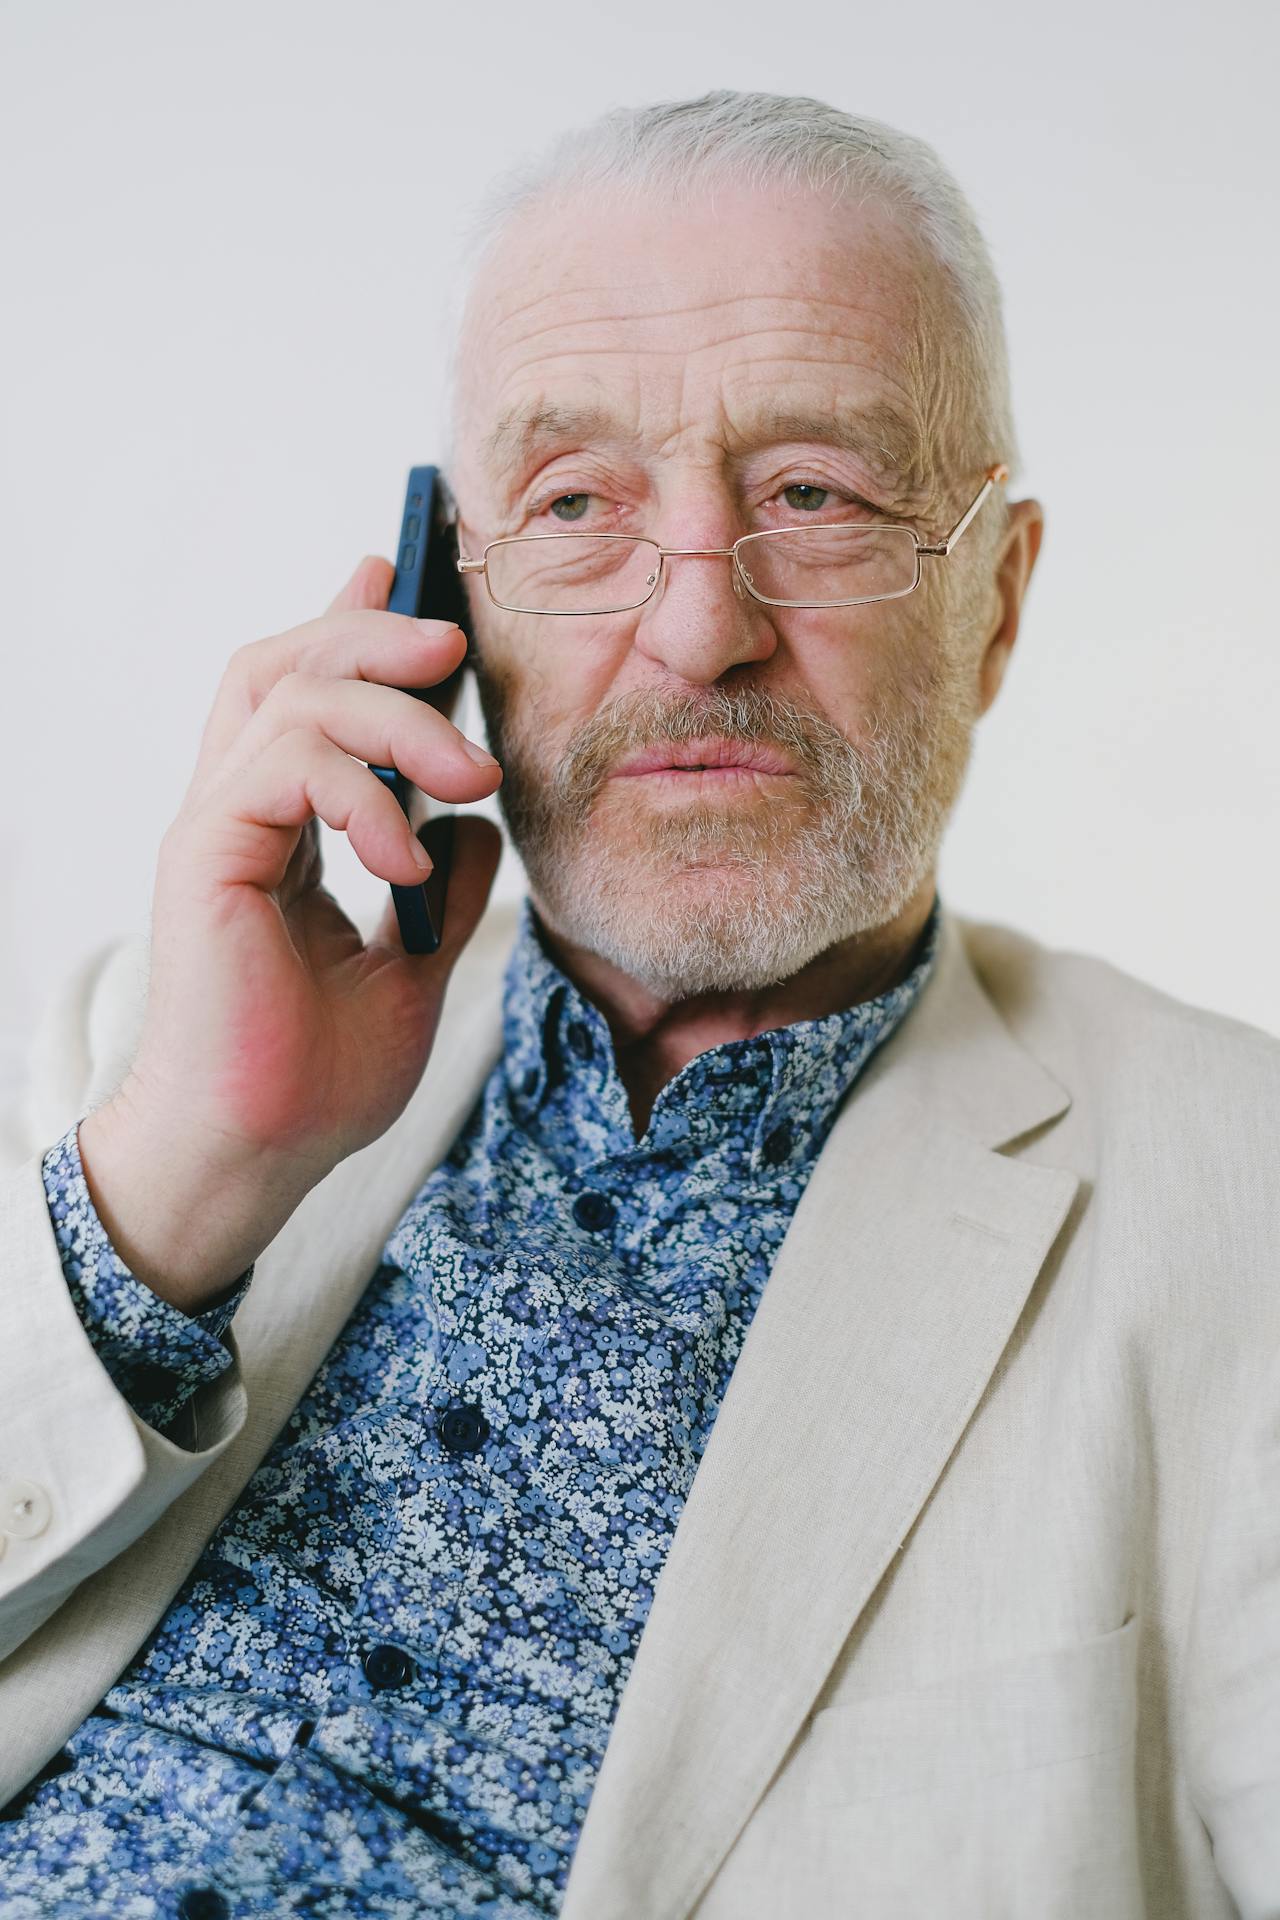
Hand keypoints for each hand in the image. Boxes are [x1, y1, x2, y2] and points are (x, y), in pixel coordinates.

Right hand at [77, 557, 502, 1310]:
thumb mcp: (414, 969)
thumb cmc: (316, 1078)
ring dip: (396, 719)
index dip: (349, 625)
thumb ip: (444, 891)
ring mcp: (216, 830)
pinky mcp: (205, 856)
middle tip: (455, 642)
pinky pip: (281, 766)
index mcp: (279, 831)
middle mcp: (239, 813)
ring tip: (469, 777)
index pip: (304, 699)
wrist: (257, 1156)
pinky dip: (359, 795)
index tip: (401, 573)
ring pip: (291, 698)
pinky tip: (402, 858)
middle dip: (373, 633)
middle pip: (287, 666)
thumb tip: (477, 825)